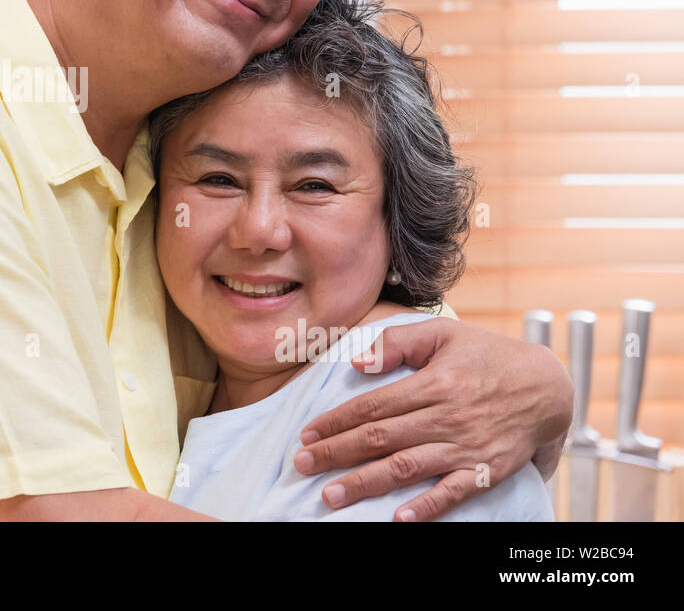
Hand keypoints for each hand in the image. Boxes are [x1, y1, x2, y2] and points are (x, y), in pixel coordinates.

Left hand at [293, 318, 572, 520]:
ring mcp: (466, 447)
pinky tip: (399, 518)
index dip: (336, 420)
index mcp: (433, 383)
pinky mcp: (486, 470)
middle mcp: (446, 417)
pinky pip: (454, 492)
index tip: (306, 433)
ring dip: (365, 483)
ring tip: (330, 495)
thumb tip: (357, 363)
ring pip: (407, 467)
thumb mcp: (443, 333)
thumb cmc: (487, 356)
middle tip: (302, 464)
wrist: (548, 387)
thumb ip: (397, 342)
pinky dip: (427, 507)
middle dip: (336, 453)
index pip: (372, 406)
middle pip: (380, 439)